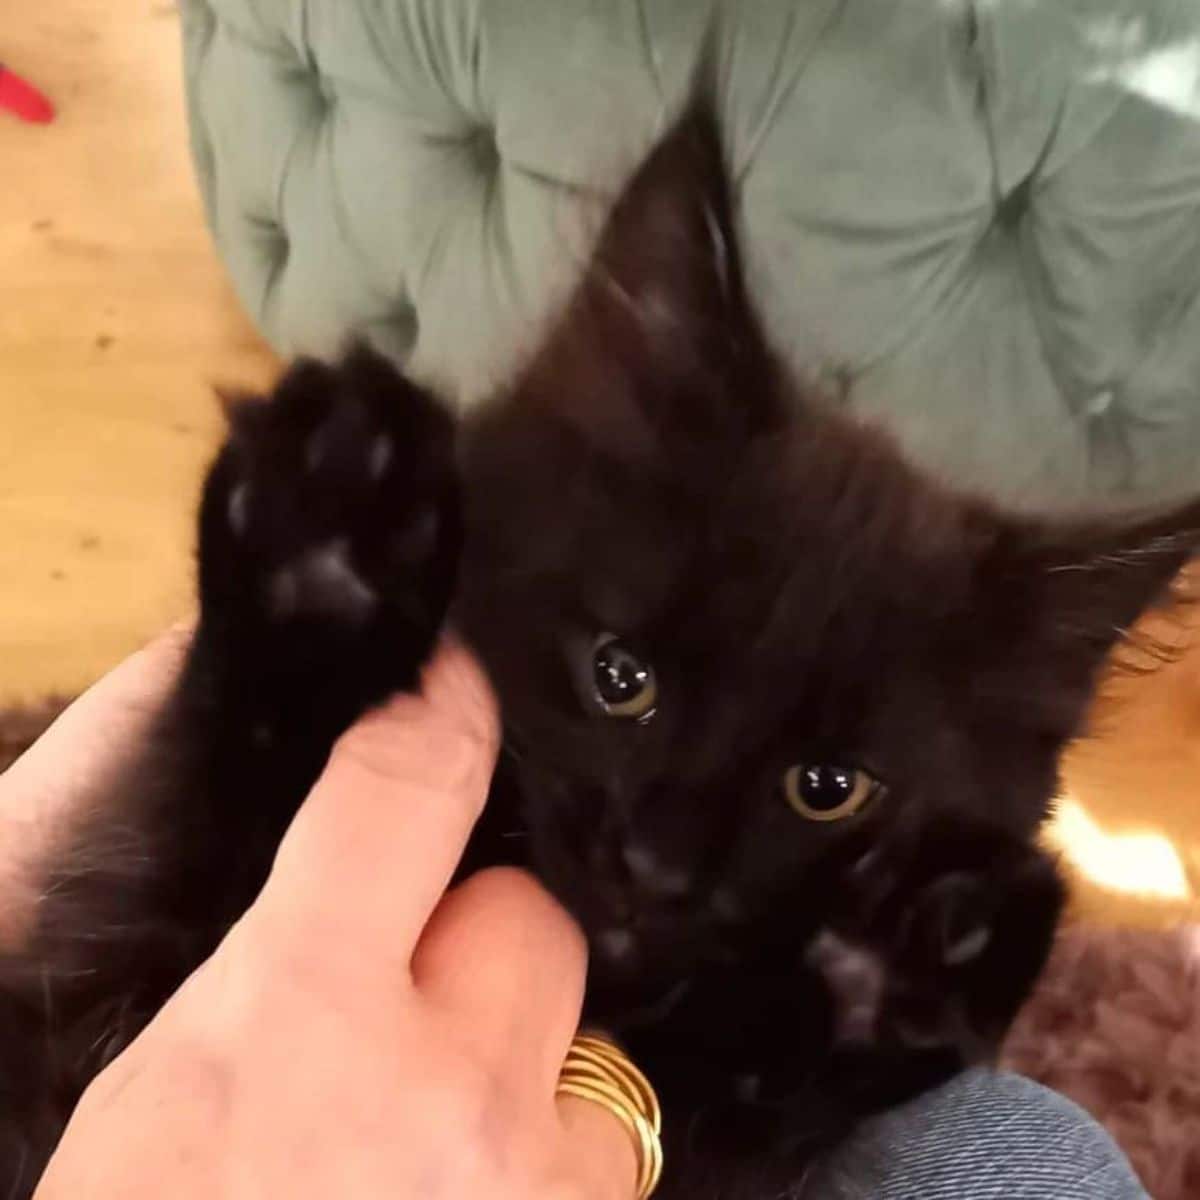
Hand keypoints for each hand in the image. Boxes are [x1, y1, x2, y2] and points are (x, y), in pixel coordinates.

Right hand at [30, 640, 635, 1198]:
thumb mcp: (166, 1095)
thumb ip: (281, 965)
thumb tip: (364, 866)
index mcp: (302, 1025)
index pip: (407, 793)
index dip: (441, 712)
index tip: (460, 677)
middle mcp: (446, 1094)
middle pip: (531, 918)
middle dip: (473, 941)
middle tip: (405, 1005)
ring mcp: (538, 1184)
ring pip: (584, 1037)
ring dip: (522, 1061)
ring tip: (438, 1133)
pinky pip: (599, 1147)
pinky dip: (547, 1155)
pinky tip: (476, 1194)